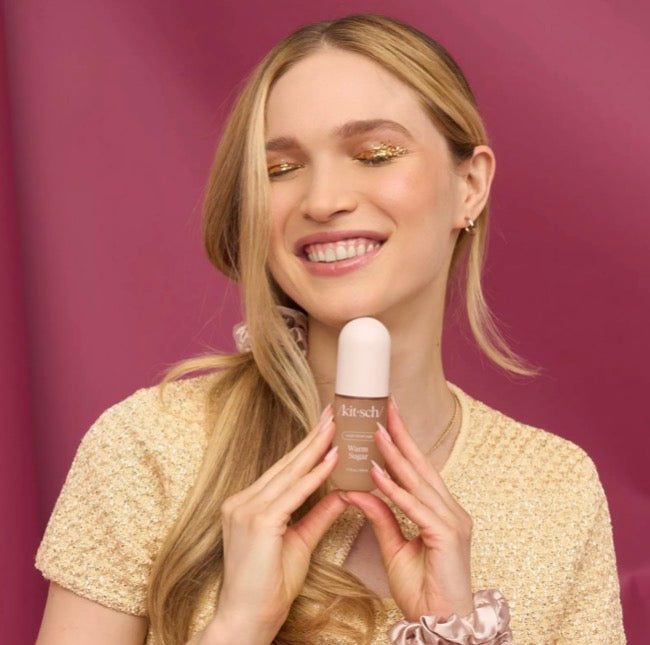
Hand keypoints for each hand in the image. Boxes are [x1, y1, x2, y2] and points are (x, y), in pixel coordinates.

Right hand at [212, 406, 347, 642]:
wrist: (246, 620)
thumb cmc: (269, 587)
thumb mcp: (299, 543)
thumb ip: (319, 515)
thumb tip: (343, 494)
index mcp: (247, 504)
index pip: (283, 470)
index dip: (305, 448)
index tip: (324, 427)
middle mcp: (242, 501)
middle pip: (286, 464)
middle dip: (312, 438)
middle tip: (333, 414)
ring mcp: (246, 509)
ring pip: (290, 473)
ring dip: (316, 448)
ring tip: (336, 427)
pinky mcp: (257, 521)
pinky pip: (294, 493)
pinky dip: (315, 475)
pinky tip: (332, 459)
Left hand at [345, 397, 472, 620]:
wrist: (442, 627)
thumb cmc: (424, 591)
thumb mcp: (394, 548)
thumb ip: (381, 517)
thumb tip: (359, 490)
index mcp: (441, 511)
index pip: (418, 471)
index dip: (401, 444)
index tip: (385, 419)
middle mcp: (451, 510)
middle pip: (421, 466)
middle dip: (402, 434)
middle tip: (385, 406)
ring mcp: (453, 521)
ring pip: (418, 481)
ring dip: (395, 455)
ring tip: (376, 430)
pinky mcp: (447, 535)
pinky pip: (415, 507)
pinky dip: (395, 489)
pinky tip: (377, 472)